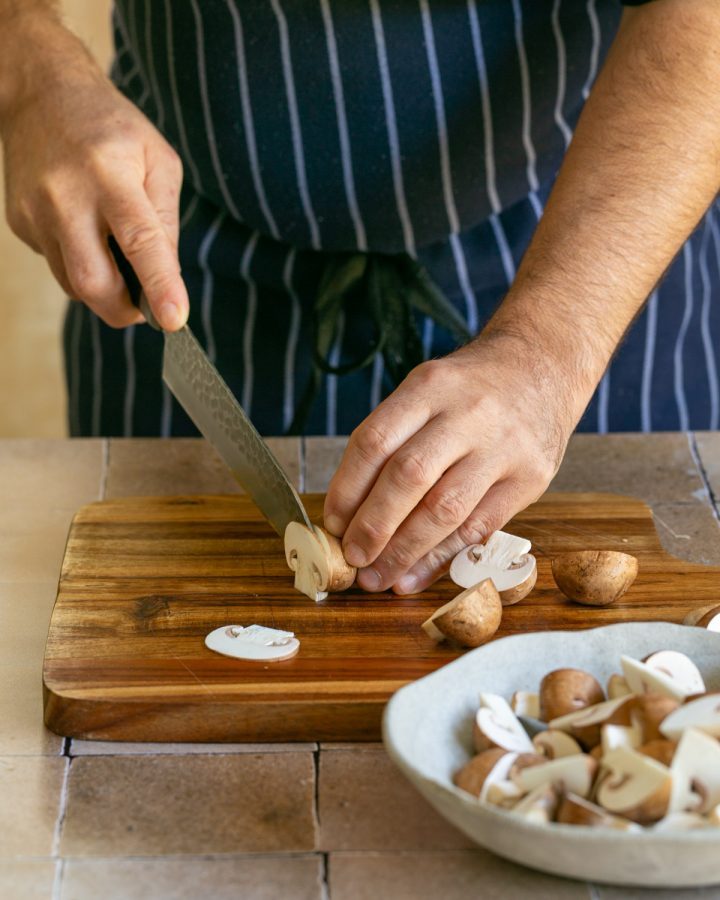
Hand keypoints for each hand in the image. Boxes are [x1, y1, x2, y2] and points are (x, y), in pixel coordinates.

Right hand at [1, 19, 187, 329]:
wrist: (40, 94)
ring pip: (74, 284)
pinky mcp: (20, 224)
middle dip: (124, 310)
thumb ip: (166, 220)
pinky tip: (86, 233)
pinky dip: (81, 265)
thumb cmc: (111, 128)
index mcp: (109, 176)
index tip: (174, 320)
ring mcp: (35, 213)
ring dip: (104, 289)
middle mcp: (66, 197)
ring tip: (117, 256)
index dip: (158, 285)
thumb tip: (168, 278)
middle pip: (94, 282)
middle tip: (145, 308)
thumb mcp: (158, 160)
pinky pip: (58, 266)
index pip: (138, 241)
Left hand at [323, 332, 576, 593]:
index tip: (333, 524)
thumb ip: (394, 440)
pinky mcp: (530, 479)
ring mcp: (503, 447)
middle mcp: (468, 414)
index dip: (347, 488)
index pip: (376, 441)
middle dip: (373, 526)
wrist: (544, 367)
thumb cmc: (471, 389)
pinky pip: (478, 529)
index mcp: (430, 386)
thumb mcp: (428, 389)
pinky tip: (414, 577)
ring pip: (444, 509)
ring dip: (404, 551)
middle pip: (409, 476)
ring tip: (377, 577)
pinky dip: (440, 559)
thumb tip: (350, 514)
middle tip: (351, 557)